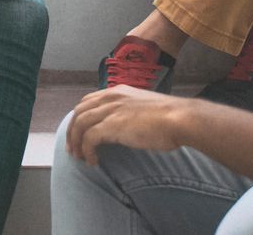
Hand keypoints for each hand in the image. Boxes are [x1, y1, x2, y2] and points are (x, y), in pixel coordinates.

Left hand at [65, 85, 197, 164]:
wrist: (180, 118)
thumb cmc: (170, 116)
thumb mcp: (145, 107)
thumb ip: (131, 111)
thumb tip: (127, 125)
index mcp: (118, 91)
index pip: (88, 101)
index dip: (80, 117)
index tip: (80, 132)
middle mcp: (111, 97)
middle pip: (79, 112)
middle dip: (73, 131)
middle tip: (73, 148)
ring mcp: (110, 110)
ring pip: (79, 125)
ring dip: (76, 143)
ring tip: (80, 157)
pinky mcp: (112, 125)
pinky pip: (89, 139)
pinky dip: (87, 151)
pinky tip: (93, 161)